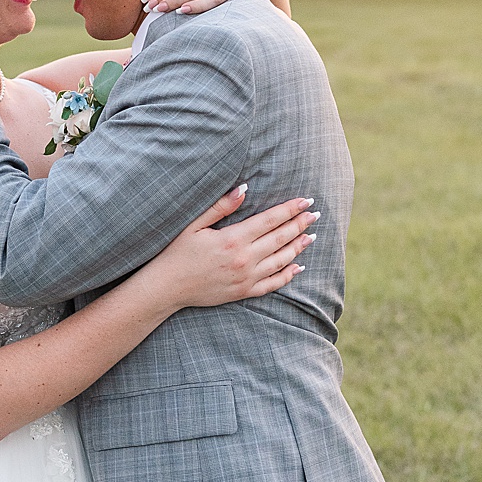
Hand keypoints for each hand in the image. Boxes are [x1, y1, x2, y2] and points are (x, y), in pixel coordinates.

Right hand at [143, 188, 317, 311]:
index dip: (290, 209)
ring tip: (311, 236)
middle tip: (315, 214)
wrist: (166, 287)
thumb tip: (244, 189)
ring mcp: (246, 277)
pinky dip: (289, 274)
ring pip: (282, 260)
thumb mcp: (193, 225)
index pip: (270, 220)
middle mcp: (244, 259)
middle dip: (300, 224)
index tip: (306, 201)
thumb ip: (220, 207)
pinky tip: (298, 266)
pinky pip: (274, 283)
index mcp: (233, 239)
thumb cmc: (176, 253)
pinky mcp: (244, 292)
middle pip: (281, 238)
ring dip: (299, 246)